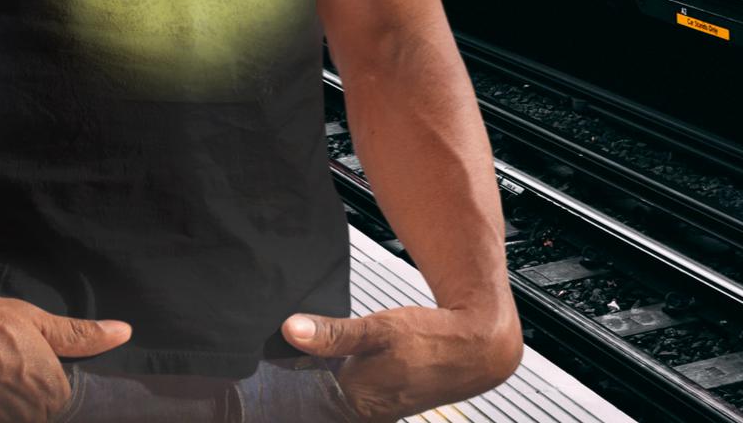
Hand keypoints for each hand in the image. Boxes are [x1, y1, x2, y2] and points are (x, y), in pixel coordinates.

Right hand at [0, 275, 130, 421]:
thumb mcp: (32, 319)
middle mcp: (23, 418)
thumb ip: (80, 335)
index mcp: (48, 393)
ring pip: (5, 417)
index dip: (45, 386)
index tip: (25, 370)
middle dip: (21, 397)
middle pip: (34, 414)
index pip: (62, 405)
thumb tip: (124, 333)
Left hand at [282, 303, 522, 422]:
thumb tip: (290, 330)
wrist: (475, 348)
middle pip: (318, 401)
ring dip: (320, 378)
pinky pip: (351, 394)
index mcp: (357, 402)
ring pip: (334, 398)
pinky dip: (338, 377)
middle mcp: (365, 414)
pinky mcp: (387, 402)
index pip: (305, 401)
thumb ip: (332, 333)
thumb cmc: (430, 339)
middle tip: (281, 358)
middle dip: (301, 381)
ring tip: (305, 355)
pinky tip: (332, 359)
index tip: (267, 369)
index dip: (284, 383)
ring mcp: (378, 411)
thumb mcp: (378, 328)